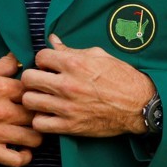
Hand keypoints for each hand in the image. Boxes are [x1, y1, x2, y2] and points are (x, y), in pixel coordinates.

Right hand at [0, 53, 40, 166]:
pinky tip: (23, 150)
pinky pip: (15, 160)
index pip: (35, 91)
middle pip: (37, 115)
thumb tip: (22, 56)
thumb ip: (4, 65)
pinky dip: (24, 157)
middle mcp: (1, 110)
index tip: (39, 96)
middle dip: (40, 115)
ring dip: (37, 136)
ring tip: (32, 131)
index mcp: (0, 88)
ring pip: (33, 138)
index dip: (39, 94)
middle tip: (40, 116)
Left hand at [20, 34, 153, 136]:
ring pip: (29, 101)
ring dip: (34, 98)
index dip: (43, 60)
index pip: (40, 56)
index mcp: (75, 63)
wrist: (139, 104)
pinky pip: (39, 124)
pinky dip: (41, 120)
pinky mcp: (70, 126)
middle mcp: (68, 84)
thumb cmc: (121, 77)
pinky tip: (49, 114)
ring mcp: (67, 107)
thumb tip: (52, 40)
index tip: (49, 66)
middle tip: (41, 81)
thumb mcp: (99, 56)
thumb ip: (71, 49)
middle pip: (28, 78)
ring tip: (43, 98)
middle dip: (32, 78)